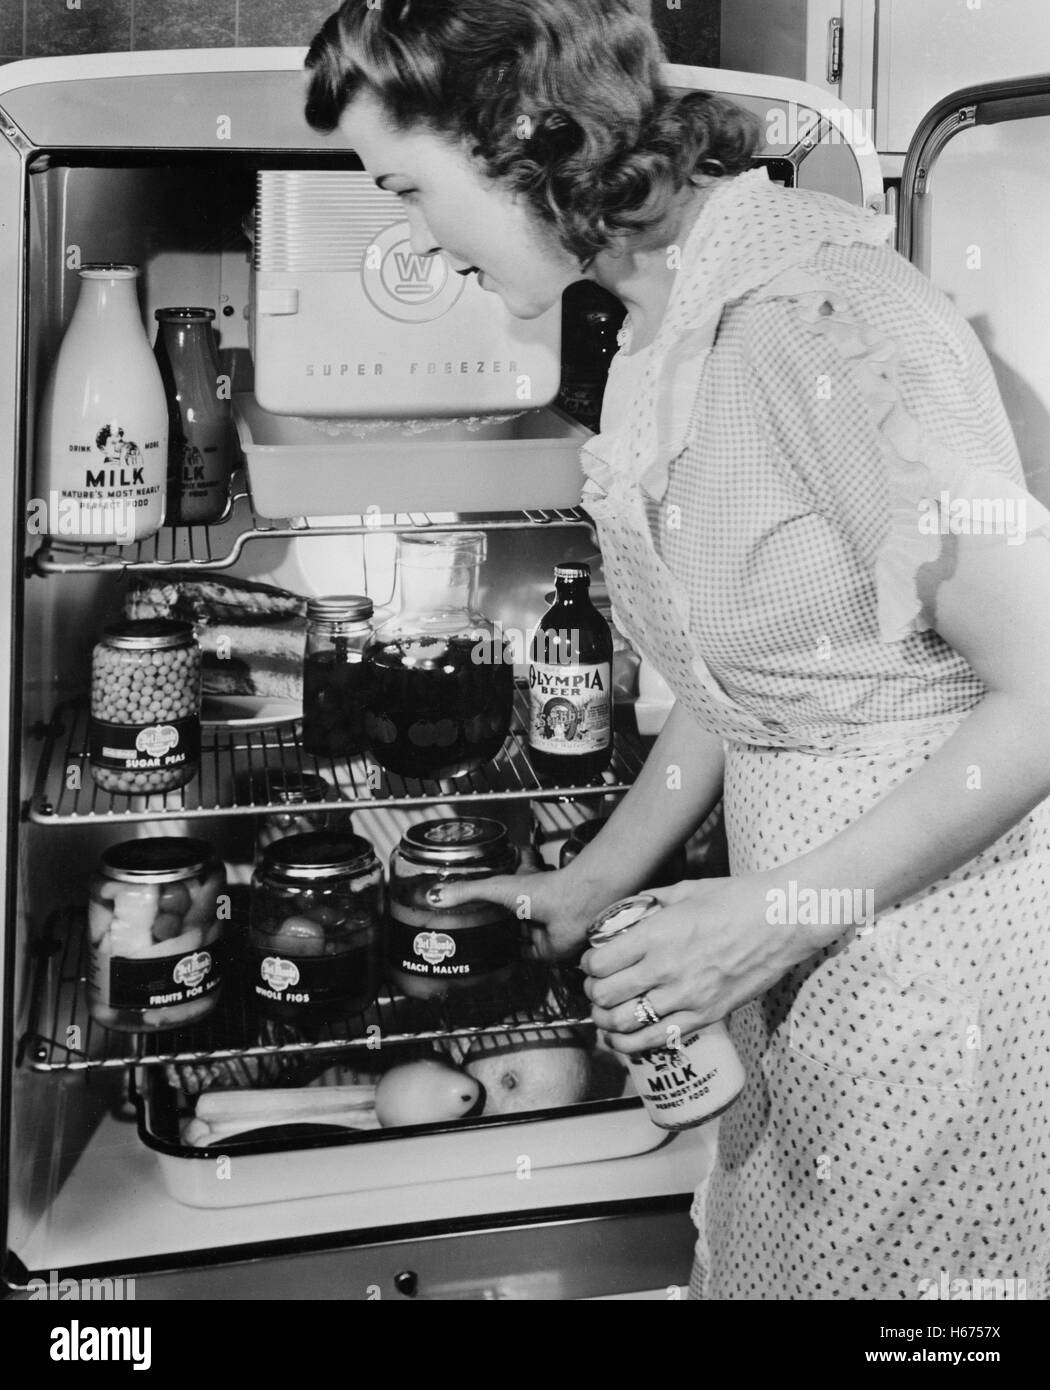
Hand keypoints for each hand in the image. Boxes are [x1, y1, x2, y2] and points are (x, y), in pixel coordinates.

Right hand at [425, 860, 598, 962]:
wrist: (571, 907)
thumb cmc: (540, 889)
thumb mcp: (495, 887)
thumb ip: (466, 892)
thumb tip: (435, 896)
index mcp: (517, 891)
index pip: (494, 896)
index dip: (479, 901)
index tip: (459, 909)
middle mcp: (527, 911)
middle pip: (504, 921)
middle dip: (487, 927)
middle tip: (462, 936)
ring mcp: (536, 931)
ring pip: (514, 940)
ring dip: (500, 946)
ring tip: (472, 953)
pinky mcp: (544, 951)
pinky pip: (525, 958)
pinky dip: (513, 962)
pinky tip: (495, 966)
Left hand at [581, 875, 817, 1054]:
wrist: (782, 921)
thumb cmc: (736, 900)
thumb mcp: (685, 890)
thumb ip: (651, 902)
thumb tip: (626, 910)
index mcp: (656, 935)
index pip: (599, 962)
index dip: (587, 965)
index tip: (591, 962)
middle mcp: (665, 968)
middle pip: (605, 996)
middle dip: (592, 994)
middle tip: (595, 988)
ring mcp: (686, 996)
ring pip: (625, 1023)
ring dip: (605, 1022)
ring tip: (604, 1015)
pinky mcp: (706, 1015)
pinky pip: (657, 1039)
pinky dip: (631, 1044)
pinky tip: (622, 1039)